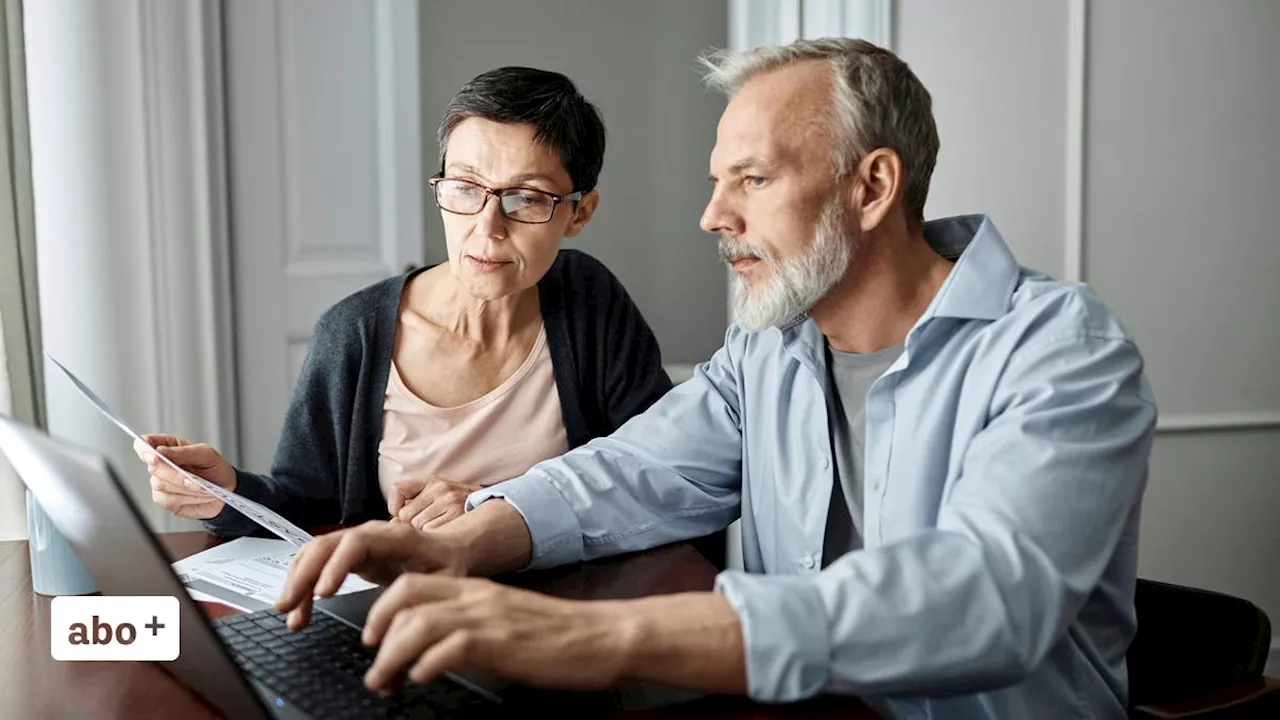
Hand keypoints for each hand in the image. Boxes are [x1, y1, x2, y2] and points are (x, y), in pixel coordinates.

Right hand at [132, 434, 235, 519]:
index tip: (154, 455)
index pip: (144, 444)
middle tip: (194, 479)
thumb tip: (161, 451)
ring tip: (204, 487)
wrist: (225, 490)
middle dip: (176, 474)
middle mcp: (161, 464)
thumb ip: (184, 451)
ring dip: (186, 487)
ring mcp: (160, 482)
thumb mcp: (206, 454)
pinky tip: (199, 495)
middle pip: (153, 467)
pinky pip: (168, 500)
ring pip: (162, 485)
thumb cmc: (215, 468)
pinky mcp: (164, 500)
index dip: (144, 449)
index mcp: (168, 447)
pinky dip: (187, 498)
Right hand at [275, 521, 469, 629]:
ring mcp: (357, 543)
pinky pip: (318, 563)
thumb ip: (424, 597)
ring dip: (297, 581)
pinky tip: (298, 607)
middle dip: (303, 575)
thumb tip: (395, 627)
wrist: (452, 550)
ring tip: (289, 614)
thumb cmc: (450, 565)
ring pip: (316, 553)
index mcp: (396, 537)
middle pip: (326, 545)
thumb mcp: (445, 581)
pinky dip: (303, 583)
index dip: (336, 565)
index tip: (322, 594)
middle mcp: (371, 535)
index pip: (356, 542)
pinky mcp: (350, 555)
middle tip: (289, 607)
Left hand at [360, 574, 634, 692]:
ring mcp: (487, 618)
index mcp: (476, 589)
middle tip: (372, 659)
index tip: (374, 636)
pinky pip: (447, 648)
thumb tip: (435, 648)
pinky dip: (424, 665)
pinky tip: (422, 678)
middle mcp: (476, 597)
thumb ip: (472, 623)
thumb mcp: (507, 619)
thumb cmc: (560, 635)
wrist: (602, 636)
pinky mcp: (500, 643)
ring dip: (390, 655)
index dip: (382, 609)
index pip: (412, 583)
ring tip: (385, 681)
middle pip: (405, 595)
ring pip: (417, 622)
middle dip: (377, 627)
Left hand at [387, 476, 483, 529]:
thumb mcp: (435, 497)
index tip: (401, 514)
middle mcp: (439, 487)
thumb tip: (393, 524)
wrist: (494, 508)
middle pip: (405, 515)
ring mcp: (450, 500)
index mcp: (430, 480)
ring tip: (440, 528)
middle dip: (412, 525)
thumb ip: (412, 506)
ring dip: (425, 532)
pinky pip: (432, 532)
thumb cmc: (458, 507)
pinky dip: (436, 536)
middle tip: (428, 525)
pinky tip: (446, 534)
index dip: (395, 507)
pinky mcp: (458, 515)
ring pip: (418, 526)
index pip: (397, 490)